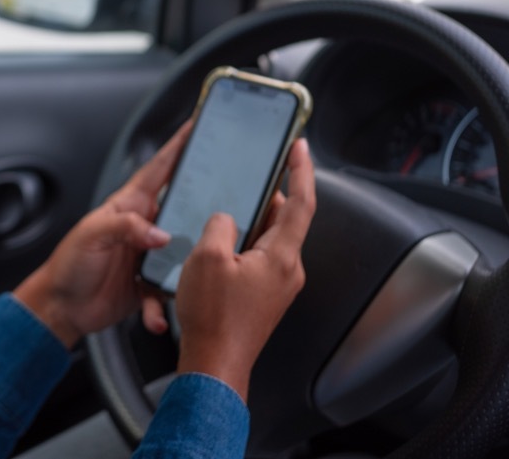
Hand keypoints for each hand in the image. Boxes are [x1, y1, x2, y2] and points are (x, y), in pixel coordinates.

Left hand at [13, 122, 190, 347]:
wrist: (61, 307)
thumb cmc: (69, 264)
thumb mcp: (91, 235)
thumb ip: (124, 227)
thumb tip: (159, 234)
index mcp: (129, 206)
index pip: (159, 168)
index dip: (178, 146)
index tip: (199, 125)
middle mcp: (143, 227)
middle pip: (183, 209)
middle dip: (206, 206)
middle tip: (232, 205)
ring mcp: (149, 255)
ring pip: (184, 254)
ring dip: (189, 268)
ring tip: (193, 278)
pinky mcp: (150, 284)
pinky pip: (168, 292)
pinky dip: (165, 307)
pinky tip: (158, 316)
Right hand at [174, 138, 315, 400]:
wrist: (214, 363)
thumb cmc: (213, 317)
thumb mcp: (207, 258)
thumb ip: (219, 226)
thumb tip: (226, 219)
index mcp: (282, 256)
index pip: (302, 203)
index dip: (302, 170)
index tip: (300, 147)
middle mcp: (288, 270)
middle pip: (285, 219)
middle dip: (269, 194)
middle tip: (252, 172)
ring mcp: (278, 285)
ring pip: (270, 239)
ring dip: (252, 220)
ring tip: (227, 207)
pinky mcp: (264, 296)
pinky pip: (259, 258)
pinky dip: (244, 242)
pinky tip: (219, 243)